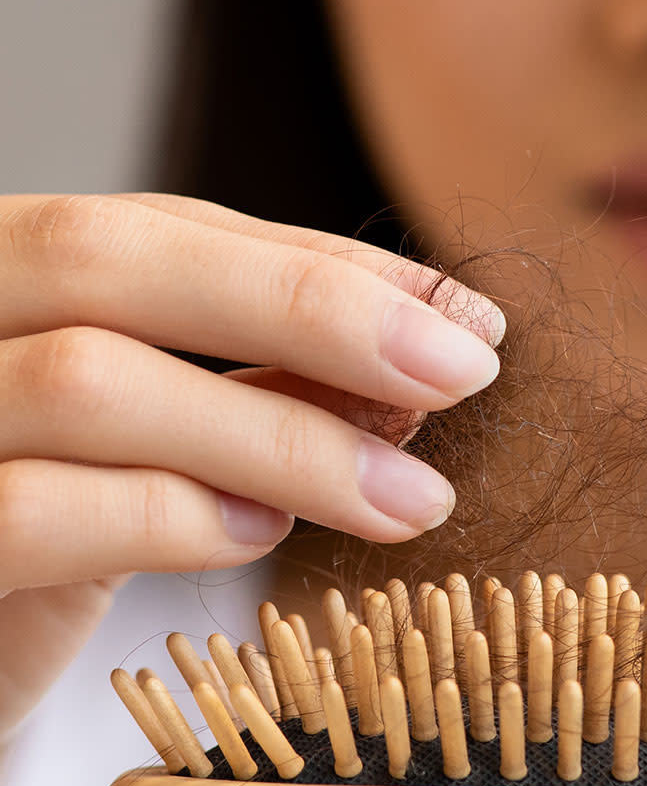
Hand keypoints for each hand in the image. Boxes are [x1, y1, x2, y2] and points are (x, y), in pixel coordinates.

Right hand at [0, 193, 501, 735]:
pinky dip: (177, 518)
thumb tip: (411, 358)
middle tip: (465, 371)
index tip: (461, 316)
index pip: (168, 231)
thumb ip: (245, 392)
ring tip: (401, 495)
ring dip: (285, 439)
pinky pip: (38, 512)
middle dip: (317, 312)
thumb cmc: (33, 554)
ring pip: (89, 382)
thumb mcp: (145, 451)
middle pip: (113, 259)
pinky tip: (264, 537)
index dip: (327, 268)